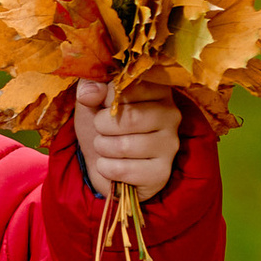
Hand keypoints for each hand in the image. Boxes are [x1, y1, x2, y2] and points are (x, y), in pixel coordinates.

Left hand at [73, 77, 180, 199]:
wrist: (104, 162)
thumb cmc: (103, 125)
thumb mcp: (92, 100)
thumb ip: (90, 88)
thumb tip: (89, 93)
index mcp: (157, 89)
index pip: (128, 88)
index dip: (105, 99)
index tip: (104, 106)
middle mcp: (171, 114)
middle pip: (129, 118)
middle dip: (101, 125)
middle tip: (99, 129)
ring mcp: (170, 144)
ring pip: (125, 146)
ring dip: (102, 147)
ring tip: (104, 146)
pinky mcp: (162, 172)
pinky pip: (124, 170)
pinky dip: (106, 168)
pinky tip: (109, 165)